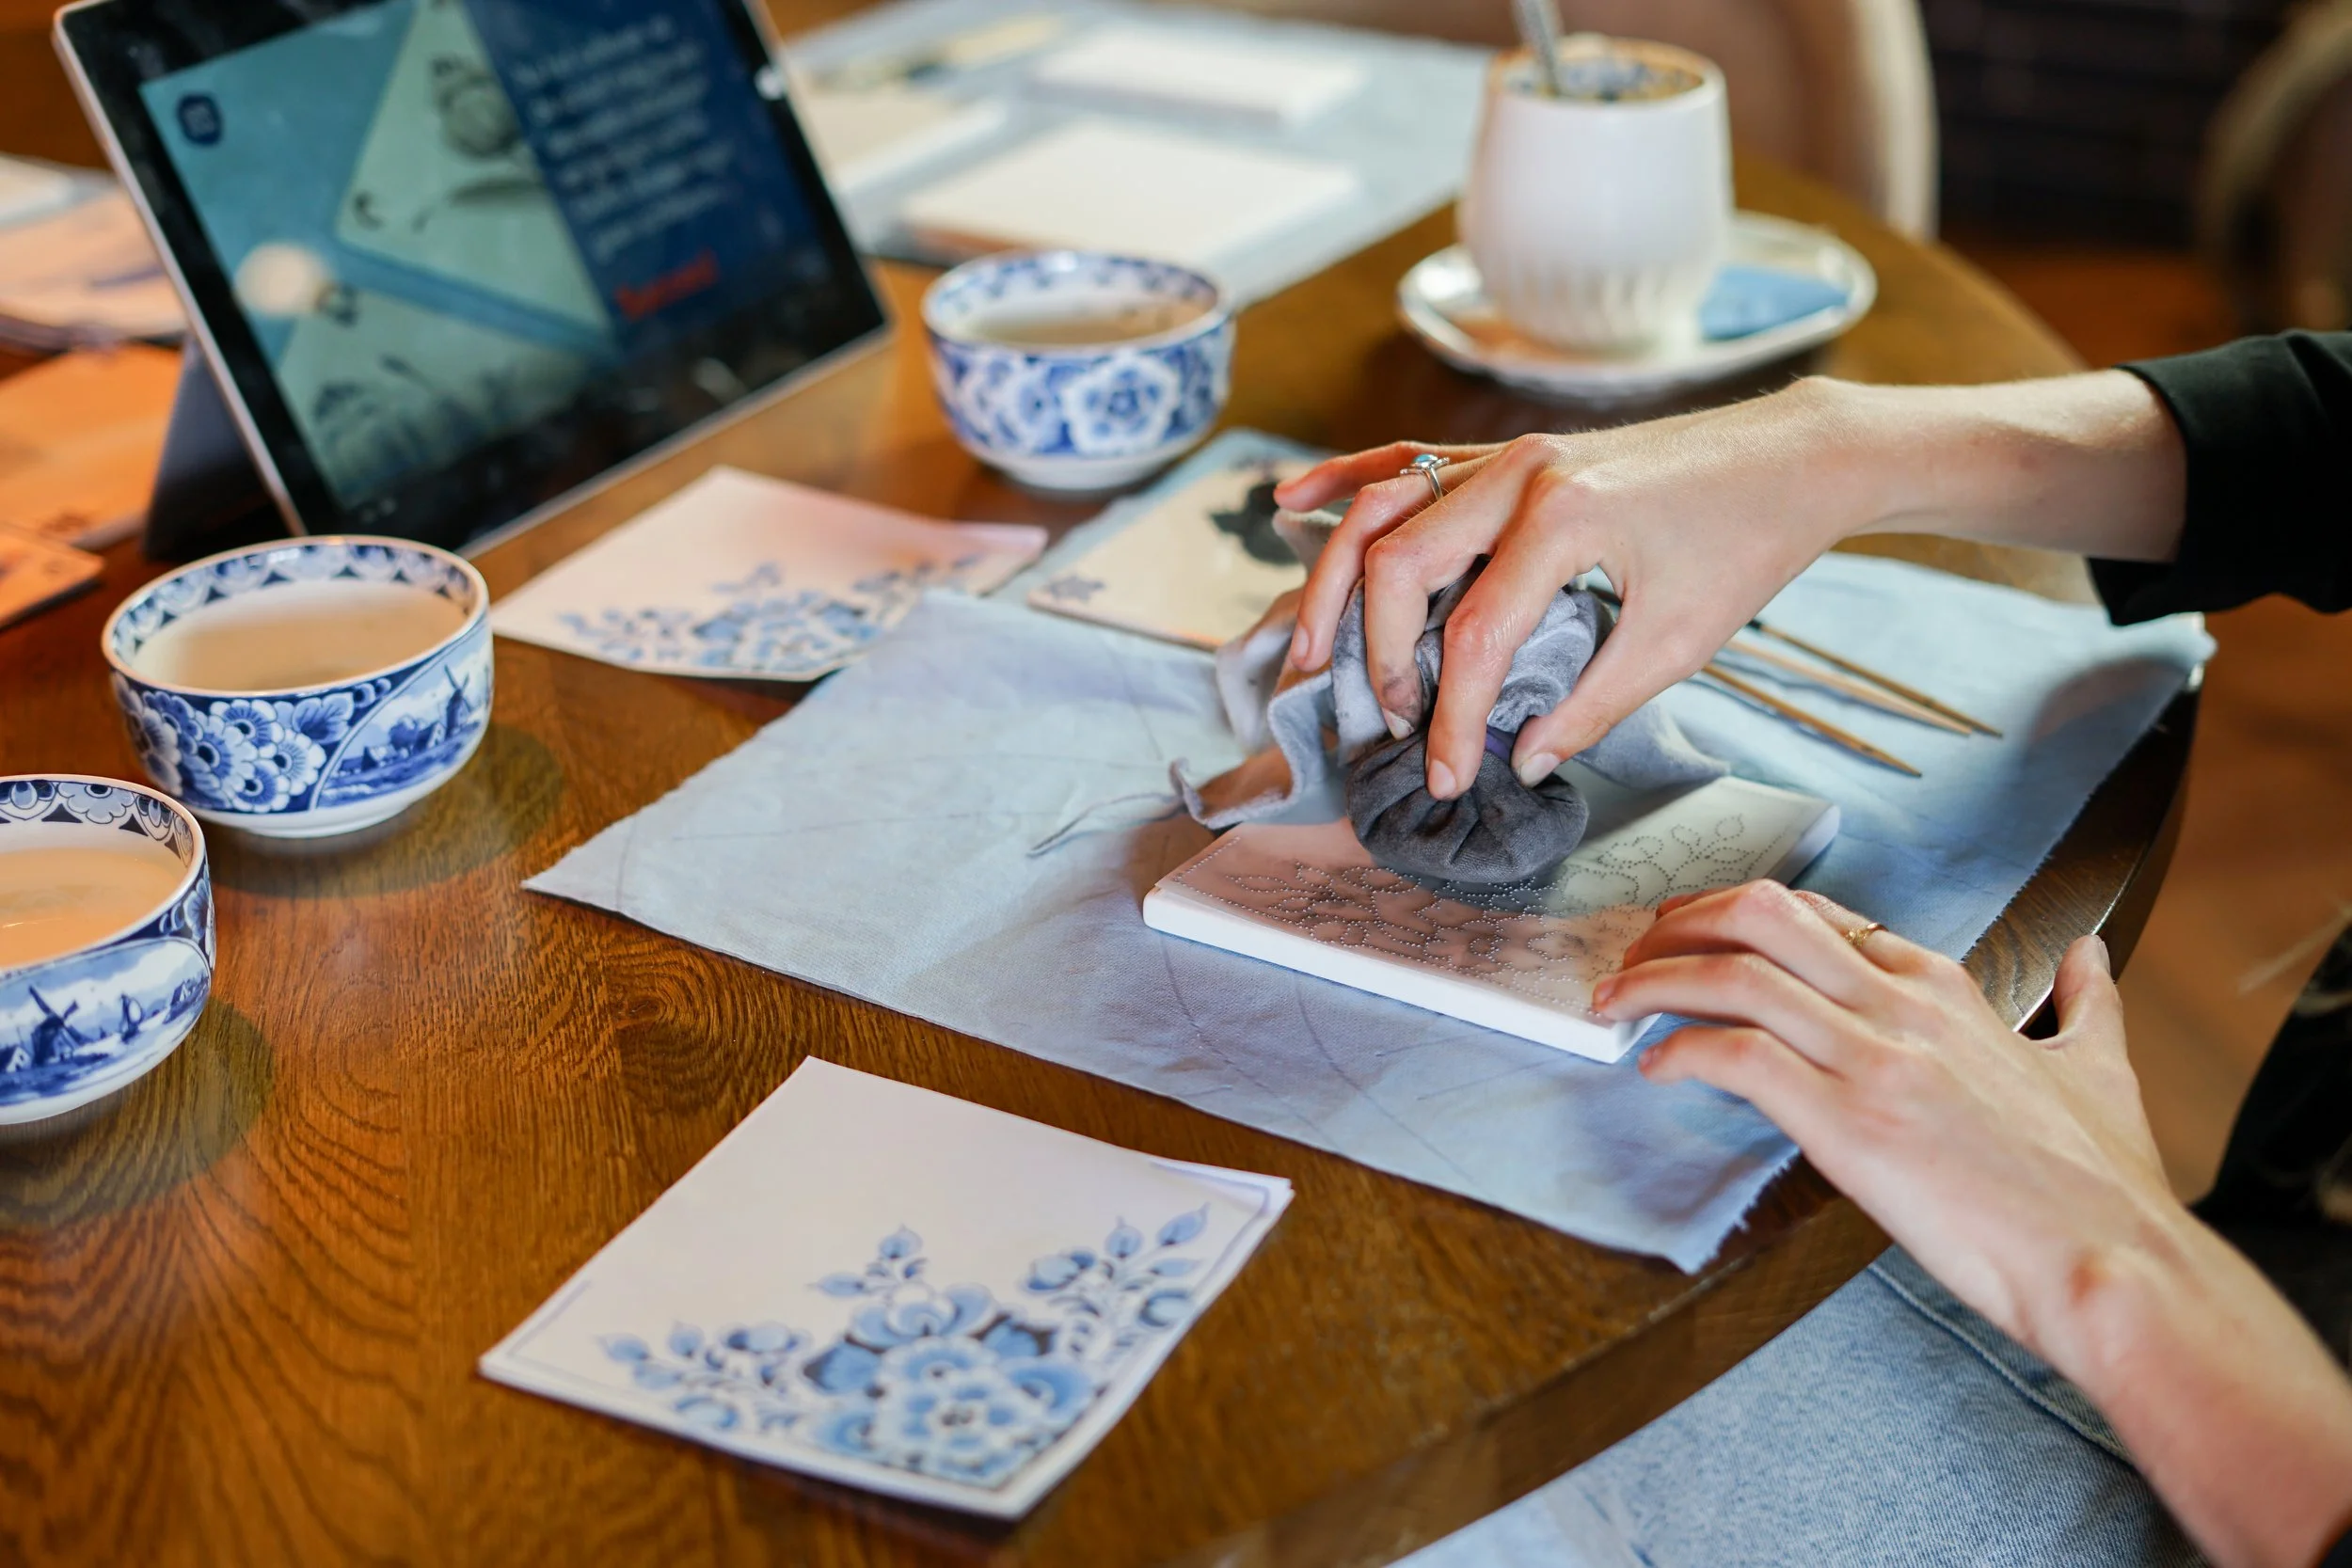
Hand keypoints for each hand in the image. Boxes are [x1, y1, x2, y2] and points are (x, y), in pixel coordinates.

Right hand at [1271, 388, 1860, 797]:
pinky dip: (1344, 480)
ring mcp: (1508, 455)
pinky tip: (1291, 503)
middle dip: (1379, 654)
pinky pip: (1406, 460)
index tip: (1448, 776)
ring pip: (1384, 505)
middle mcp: (1521, 475)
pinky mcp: (1509, 454)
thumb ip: (1589, 705)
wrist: (1791, 457)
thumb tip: (1518, 760)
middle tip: (1390, 724)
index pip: (1474, 637)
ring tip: (1312, 647)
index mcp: (1565, 520)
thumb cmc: (1746, 546)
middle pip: (1401, 564)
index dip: (1452, 718)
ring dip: (1336, 576)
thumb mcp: (1678, 642)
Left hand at [1593, 881, 2171, 1355]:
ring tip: (1614, 1003)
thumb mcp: (2103, 1068)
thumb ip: (2086, 1004)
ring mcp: (1874, 1058)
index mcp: (1947, 989)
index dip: (1745, 918)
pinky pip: (1738, 1057)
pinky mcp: (1850, 1123)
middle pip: (1762, 916)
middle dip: (1680, 921)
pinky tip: (1656, 1070)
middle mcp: (1904, 1005)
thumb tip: (2092, 956)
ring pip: (1736, 975)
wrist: (2118, 1265)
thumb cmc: (2107, 1187)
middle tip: (1634, 950)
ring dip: (1655, 980)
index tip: (1698, 934)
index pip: (1822, 917)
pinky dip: (1681, 1052)